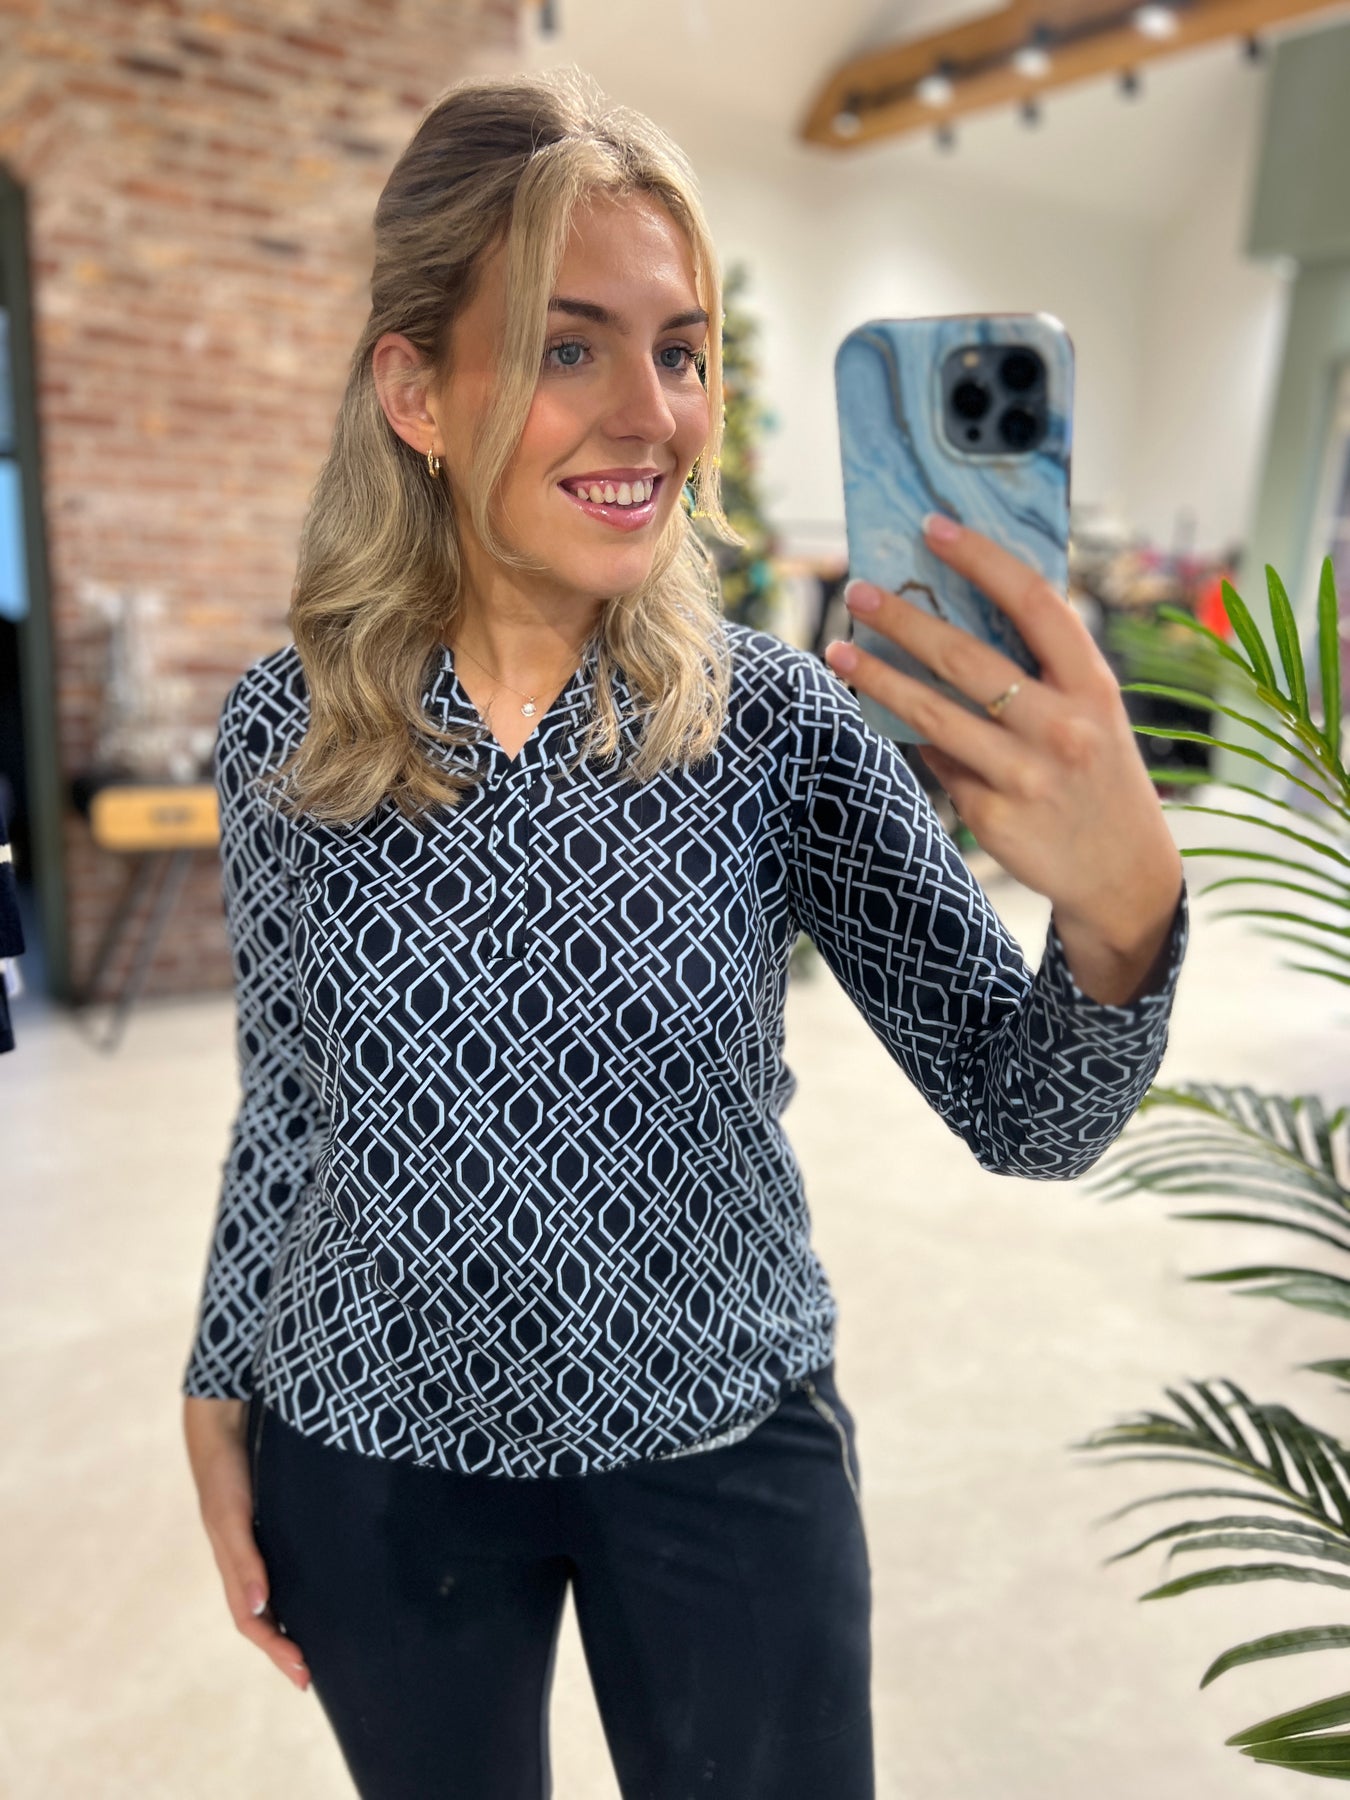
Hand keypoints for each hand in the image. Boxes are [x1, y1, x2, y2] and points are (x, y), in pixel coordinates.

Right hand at [182, 1396, 311, 1692]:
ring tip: (314, 1648)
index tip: (302, 1674)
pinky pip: (279, 1571)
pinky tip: (314, 1594)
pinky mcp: (267, 1527)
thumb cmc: (225, 1474)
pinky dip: (292, 1592)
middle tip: (310, 1678)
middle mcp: (244, 1562)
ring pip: (271, 1598)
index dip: (275, 1649)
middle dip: (282, 1649)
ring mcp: (254, 1546)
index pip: (253, 1622)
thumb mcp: (231, 1518)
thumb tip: (258, 1609)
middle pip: (261, 1619)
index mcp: (233, 1567)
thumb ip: (243, 1560)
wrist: (223, 1429)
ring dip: (287, 1626)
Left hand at [824, 513, 1182, 960]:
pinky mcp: (991, 816)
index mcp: (1091, 686)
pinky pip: (937, 763)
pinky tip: (887, 718)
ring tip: (838, 651)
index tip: (933, 526)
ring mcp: (1024, 776)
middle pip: (966, 658)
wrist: (1124, 872)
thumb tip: (957, 611)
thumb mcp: (1094, 712)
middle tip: (858, 591)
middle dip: (904, 619)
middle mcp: (1061, 728)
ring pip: (933, 715)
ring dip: (878, 679)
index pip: (1035, 603)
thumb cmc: (1097, 771)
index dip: (981, 558)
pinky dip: (914, 739)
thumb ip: (1043, 668)